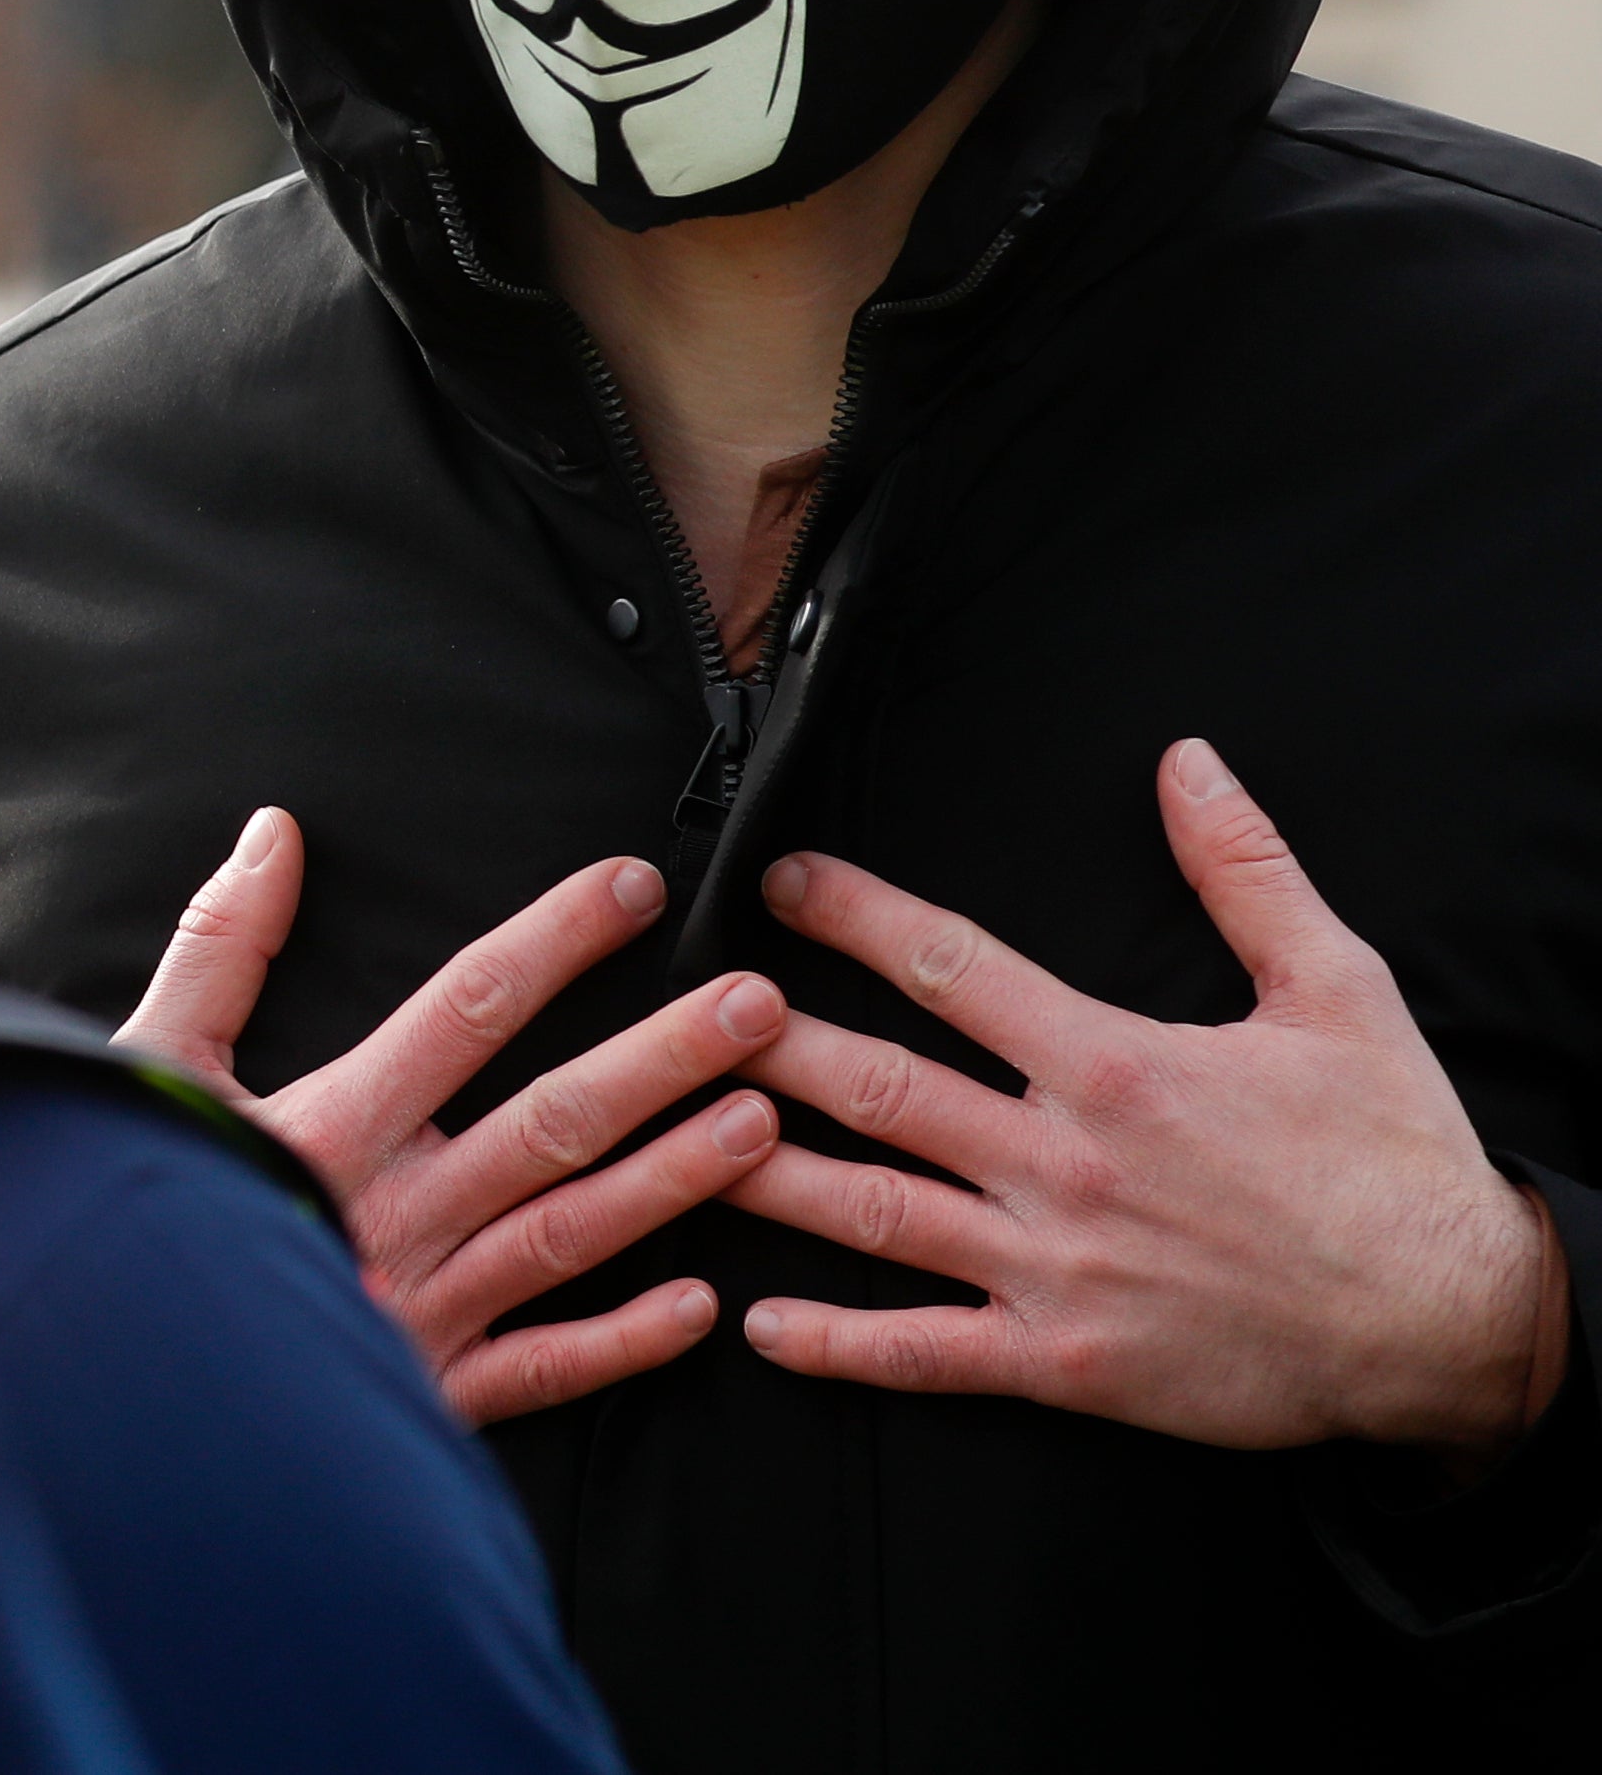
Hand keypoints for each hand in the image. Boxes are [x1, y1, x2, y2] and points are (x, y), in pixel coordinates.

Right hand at [125, 806, 788, 1423]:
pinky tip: (703, 1305)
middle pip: (556, 1119)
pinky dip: (624, 1341)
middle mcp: (398, 1210)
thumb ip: (219, 948)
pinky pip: (546, 1369)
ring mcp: (425, 1307)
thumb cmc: (121, 1212)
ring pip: (574, 1235)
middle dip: (665, 1057)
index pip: (466, 1008)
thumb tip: (274, 834)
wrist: (114, 1393)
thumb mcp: (147, 1061)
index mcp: (332, 1123)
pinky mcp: (430, 1392)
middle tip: (759, 1007)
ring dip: (675, 1178)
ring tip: (764, 1124)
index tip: (632, 888)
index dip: (555, 940)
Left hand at [733, 738, 1570, 1464]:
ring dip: (762, 1175)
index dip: (854, 915)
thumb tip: (1189, 765)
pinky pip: (926, 1350)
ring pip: (874, 1212)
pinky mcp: (1066, 1360)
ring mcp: (1056, 1266)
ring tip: (672, 1139)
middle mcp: (1065, 1161)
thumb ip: (1247, 873)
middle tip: (681, 1007)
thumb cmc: (1393, 1160)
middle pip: (878, 1086)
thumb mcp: (1337, 993)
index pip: (951, 967)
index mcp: (1117, 1064)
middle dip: (766, 1041)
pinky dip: (838, 1342)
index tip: (781, 882)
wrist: (1452, 1324)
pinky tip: (759, 1324)